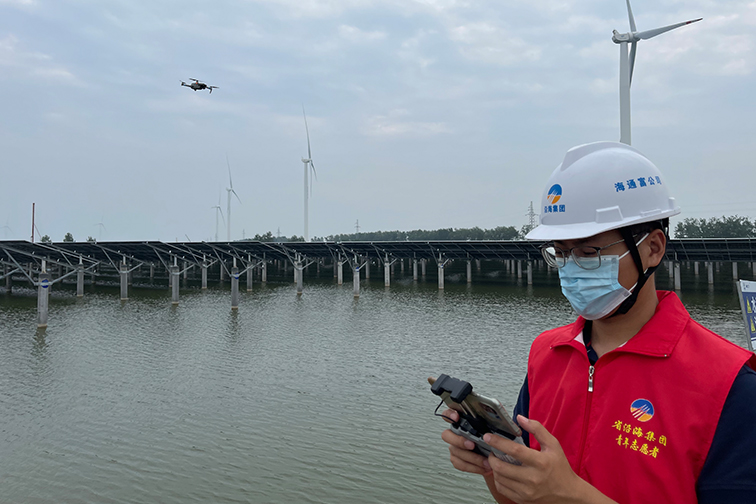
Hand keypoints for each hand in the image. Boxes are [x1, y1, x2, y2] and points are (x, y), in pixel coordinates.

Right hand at [439, 408, 491, 475]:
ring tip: (486, 462)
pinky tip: (483, 468)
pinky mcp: (457, 459)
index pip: (449, 414)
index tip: (456, 418)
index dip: (449, 415)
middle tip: (472, 445)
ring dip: (472, 458)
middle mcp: (455, 434)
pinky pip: (460, 464)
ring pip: (456, 452)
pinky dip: (473, 467)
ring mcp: (455, 447)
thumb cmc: (494, 440)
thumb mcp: (495, 427)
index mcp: (462, 422)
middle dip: (459, 440)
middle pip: (447, 435)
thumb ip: (491, 420)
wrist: (497, 456)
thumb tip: (495, 414)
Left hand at [483, 415, 613, 503]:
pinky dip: (498, 479)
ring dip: (494, 468)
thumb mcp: (553, 445)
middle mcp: (533, 478)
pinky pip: (502, 489)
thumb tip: (520, 418)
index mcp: (541, 462)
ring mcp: (527, 491)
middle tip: (492, 451)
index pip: (514, 451)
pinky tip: (502, 473)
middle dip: (492, 457)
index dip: (498, 442)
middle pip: (502, 467)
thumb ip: (537, 429)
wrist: (568, 494)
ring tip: (497, 461)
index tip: (488, 436)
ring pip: (499, 478)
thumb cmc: (560, 468)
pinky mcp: (523, 499)